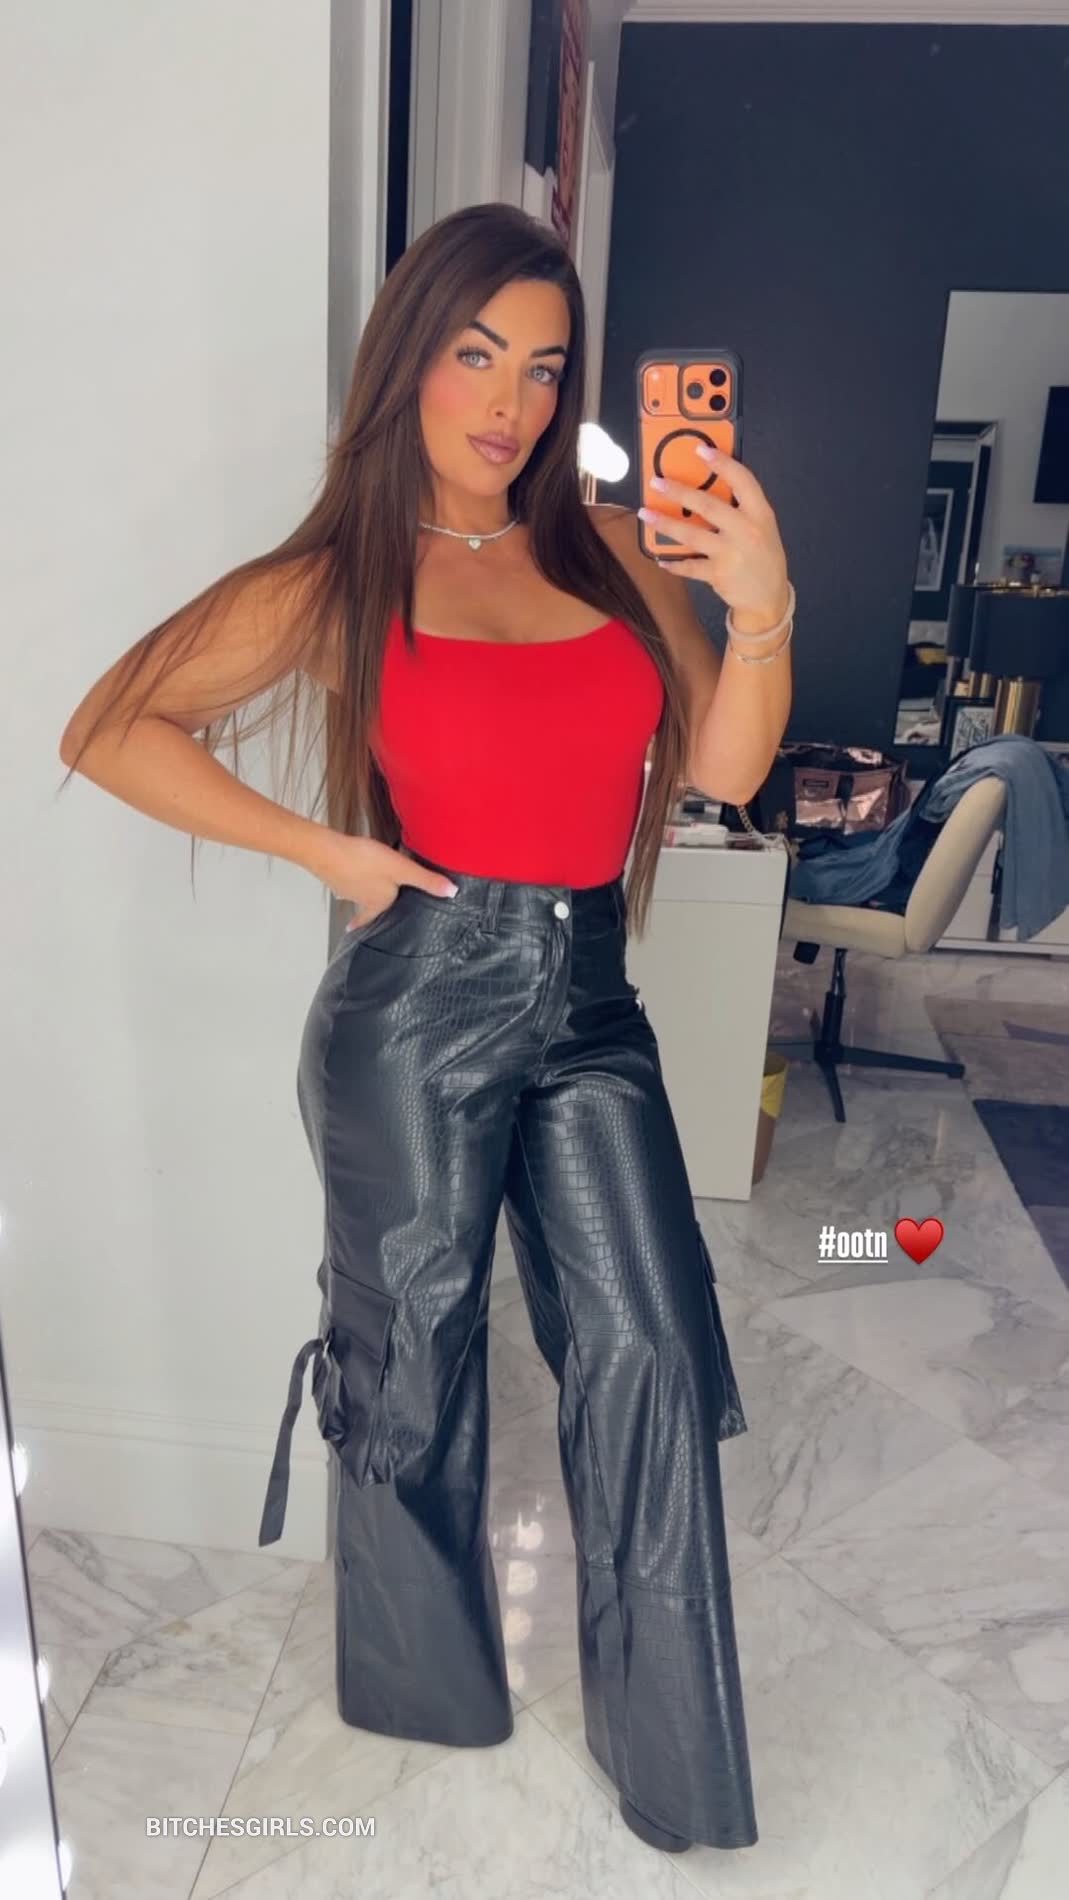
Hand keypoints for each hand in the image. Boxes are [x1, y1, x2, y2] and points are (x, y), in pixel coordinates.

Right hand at [301, 831, 457, 926]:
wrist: (326, 851)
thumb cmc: (365, 862)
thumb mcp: (402, 869)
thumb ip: (426, 880)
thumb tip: (453, 893)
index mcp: (378, 903)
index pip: (379, 918)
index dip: (376, 923)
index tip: (371, 930)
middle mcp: (360, 899)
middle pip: (368, 906)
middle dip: (369, 908)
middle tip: (369, 913)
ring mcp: (344, 887)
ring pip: (356, 892)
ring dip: (358, 891)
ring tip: (362, 887)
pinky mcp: (332, 873)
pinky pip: (344, 878)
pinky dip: (346, 876)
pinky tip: (347, 867)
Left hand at [638, 445, 790, 633]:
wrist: (769, 597)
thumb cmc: (763, 555)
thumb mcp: (762, 526)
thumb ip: (741, 508)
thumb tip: (706, 486)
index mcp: (760, 513)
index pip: (743, 480)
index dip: (722, 463)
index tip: (701, 450)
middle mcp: (746, 531)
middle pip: (708, 506)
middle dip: (679, 492)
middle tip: (657, 482)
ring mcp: (731, 554)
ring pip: (691, 534)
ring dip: (664, 523)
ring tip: (645, 513)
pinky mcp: (718, 575)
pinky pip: (689, 566)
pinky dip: (673, 563)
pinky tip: (660, 558)